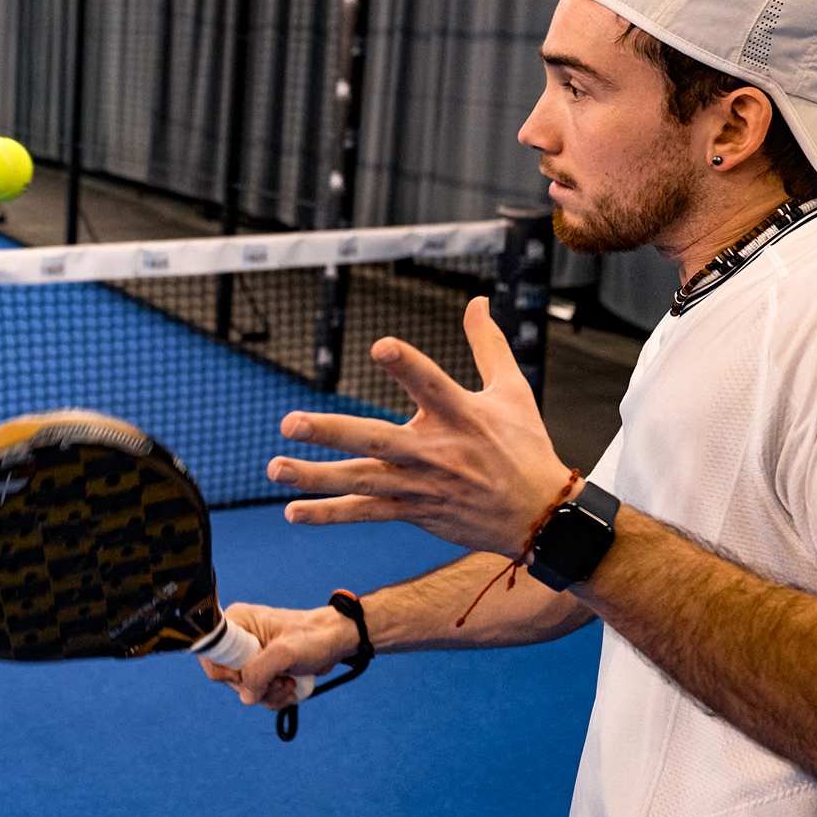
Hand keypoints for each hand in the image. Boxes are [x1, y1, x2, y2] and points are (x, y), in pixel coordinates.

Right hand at [199, 602, 358, 708]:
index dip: (227, 672)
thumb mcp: (284, 652)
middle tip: (278, 679)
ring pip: (244, 689)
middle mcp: (237, 638)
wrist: (336, 641)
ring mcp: (249, 655)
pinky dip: (273, 696)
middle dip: (255, 686)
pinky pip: (256, 693)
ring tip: (288, 683)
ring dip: (268, 694)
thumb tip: (247, 696)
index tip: (250, 673)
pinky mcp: (262, 669)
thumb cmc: (313, 638)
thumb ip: (258, 673)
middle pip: (227, 677)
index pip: (210, 655)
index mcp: (235, 623)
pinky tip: (290, 688)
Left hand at [270, 296, 575, 558]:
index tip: (380, 345)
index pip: (432, 385)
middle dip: (332, 432)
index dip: (408, 365)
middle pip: (377, 440)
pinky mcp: (415, 511)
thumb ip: (487, 344)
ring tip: (275, 467)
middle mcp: (437, 452)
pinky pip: (366, 512)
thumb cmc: (525, 447)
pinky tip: (292, 510)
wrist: (542, 518)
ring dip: (316, 477)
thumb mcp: (513, 391)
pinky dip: (329, 512)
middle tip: (289, 423)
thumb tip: (478, 299)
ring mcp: (422, 485)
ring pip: (362, 480)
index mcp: (463, 415)